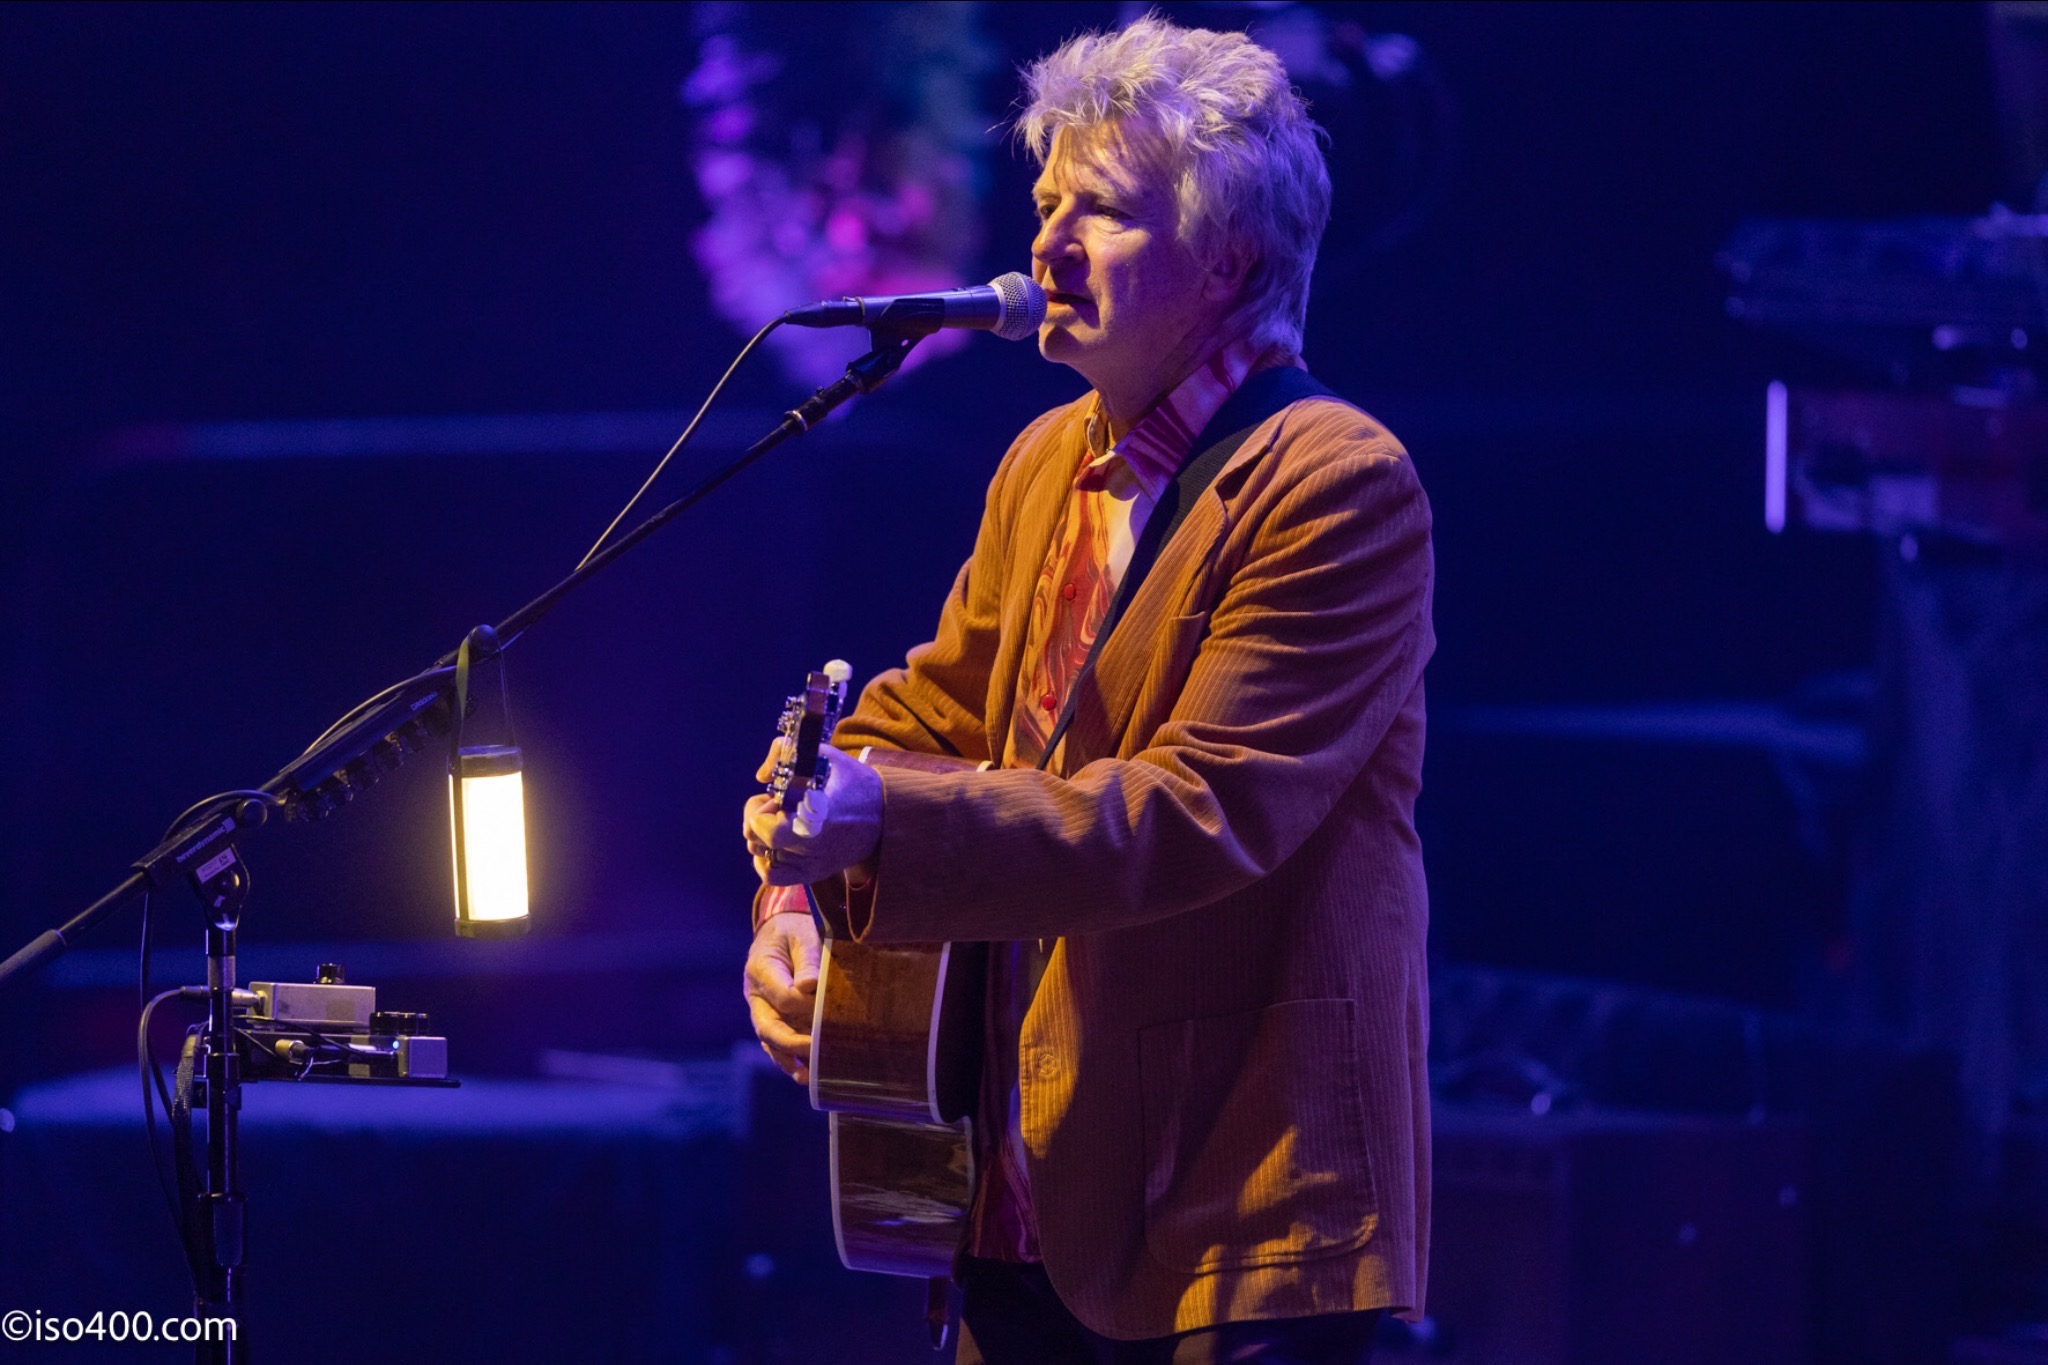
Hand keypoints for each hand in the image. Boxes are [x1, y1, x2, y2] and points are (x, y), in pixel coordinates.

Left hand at [744, 745, 882, 885]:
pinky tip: (777, 845)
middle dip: (758, 816)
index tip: (776, 797)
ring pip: (758, 854)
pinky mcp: (812, 874)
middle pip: (755, 839)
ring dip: (761, 834)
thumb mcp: (825, 756)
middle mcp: (811, 845)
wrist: (886, 817)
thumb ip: (786, 752)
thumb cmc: (855, 784)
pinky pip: (771, 876)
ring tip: (783, 821)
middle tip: (778, 806)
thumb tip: (761, 776)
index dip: (761, 810)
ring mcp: (810, 864)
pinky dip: (764, 860)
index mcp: (816, 817)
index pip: (767, 829)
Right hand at [745, 910, 820, 1082]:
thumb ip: (806, 960)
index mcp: (760, 970)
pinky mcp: (771, 1019)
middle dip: (793, 1043)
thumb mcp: (801, 936)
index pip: (782, 997)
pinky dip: (788, 1061)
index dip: (805, 1006)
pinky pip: (776, 1045)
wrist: (780, 930)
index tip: (829, 1009)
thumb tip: (810, 986)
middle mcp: (756, 995)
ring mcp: (761, 1010)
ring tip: (808, 1078)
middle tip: (819, 1050)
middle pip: (768, 1027)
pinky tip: (805, 1076)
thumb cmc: (793, 931)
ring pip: (771, 1042)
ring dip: (789, 1060)